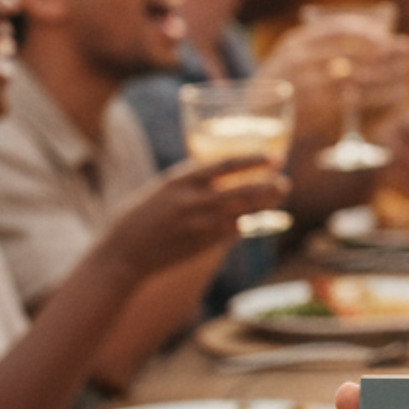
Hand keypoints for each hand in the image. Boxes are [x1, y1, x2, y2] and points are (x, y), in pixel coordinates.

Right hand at [99, 157, 286, 283]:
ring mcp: (198, 225)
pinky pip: (231, 232)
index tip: (272, 156)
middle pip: (241, 191)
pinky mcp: (201, 245)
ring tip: (278, 197)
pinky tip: (252, 220)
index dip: (253, 160)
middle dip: (268, 187)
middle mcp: (191, 200)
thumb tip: (226, 172)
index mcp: (181, 179)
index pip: (225, 164)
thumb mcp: (165, 187)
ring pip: (242, 213)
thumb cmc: (144, 213)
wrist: (124, 251)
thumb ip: (194, 180)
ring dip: (263, 206)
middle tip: (285, 182)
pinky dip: (244, 225)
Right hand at [262, 20, 408, 132]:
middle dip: (386, 55)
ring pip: (356, 80)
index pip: (339, 28)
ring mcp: (304, 87)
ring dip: (386, 79)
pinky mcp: (311, 112)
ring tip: (406, 77)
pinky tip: (391, 97)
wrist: (255, 114)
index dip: (368, 31)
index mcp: (297, 41)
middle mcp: (299, 61)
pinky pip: (350, 103)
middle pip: (353, 54)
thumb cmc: (288, 78)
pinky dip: (375, 100)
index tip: (389, 36)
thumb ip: (328, 41)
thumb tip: (380, 29)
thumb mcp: (297, 52)